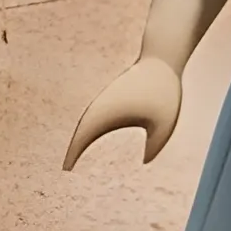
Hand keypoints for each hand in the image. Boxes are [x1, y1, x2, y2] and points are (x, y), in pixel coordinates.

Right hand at [64, 56, 183, 168]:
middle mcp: (100, 106)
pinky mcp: (111, 96)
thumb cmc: (163, 90)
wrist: (161, 58)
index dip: (72, 156)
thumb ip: (154, 146)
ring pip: (86, 122)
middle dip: (73, 152)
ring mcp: (104, 99)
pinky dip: (91, 128)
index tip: (65, 170)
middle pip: (79, 133)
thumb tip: (143, 163)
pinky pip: (96, 115)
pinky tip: (94, 137)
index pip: (81, 139)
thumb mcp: (165, 124)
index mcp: (106, 113)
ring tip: (75, 159)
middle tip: (66, 172)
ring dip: (80, 139)